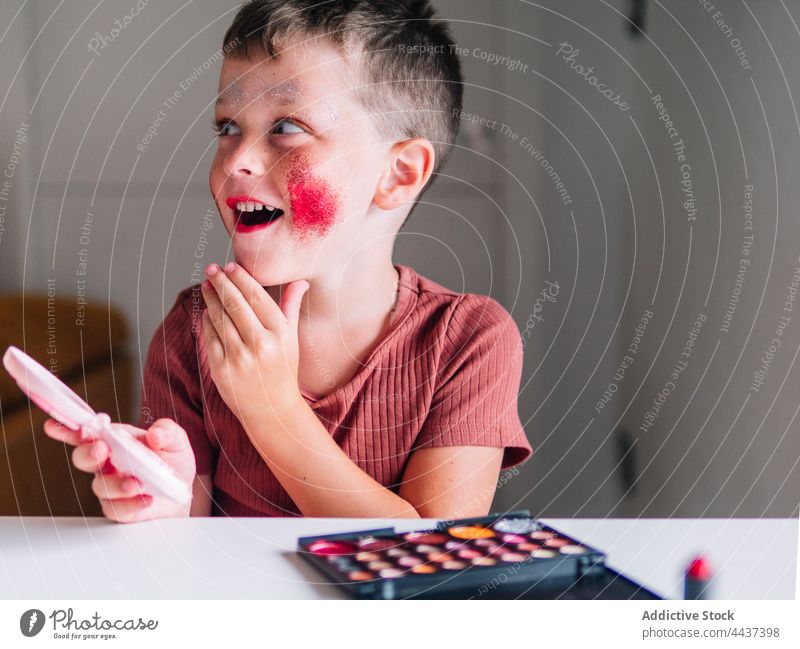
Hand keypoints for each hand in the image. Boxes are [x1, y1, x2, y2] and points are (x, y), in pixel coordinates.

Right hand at [43, 417, 195, 522]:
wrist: (182, 494)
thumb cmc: (173, 464)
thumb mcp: (176, 442)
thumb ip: (167, 432)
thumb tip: (155, 434)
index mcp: (117, 442)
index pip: (88, 433)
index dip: (69, 429)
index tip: (53, 426)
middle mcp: (108, 463)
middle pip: (84, 458)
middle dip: (88, 453)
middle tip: (102, 450)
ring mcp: (111, 486)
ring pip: (100, 485)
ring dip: (117, 483)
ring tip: (138, 483)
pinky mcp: (119, 508)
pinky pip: (116, 508)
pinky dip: (132, 503)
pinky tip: (146, 498)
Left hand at [201, 262, 307, 424]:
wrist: (272, 410)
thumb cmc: (283, 370)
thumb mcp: (292, 339)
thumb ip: (291, 307)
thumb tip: (300, 281)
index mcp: (280, 333)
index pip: (257, 297)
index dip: (241, 278)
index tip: (230, 266)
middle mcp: (260, 344)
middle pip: (235, 303)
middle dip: (221, 282)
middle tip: (212, 269)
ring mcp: (239, 357)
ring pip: (220, 318)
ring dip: (210, 298)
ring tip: (206, 285)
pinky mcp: (221, 369)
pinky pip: (210, 337)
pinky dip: (207, 321)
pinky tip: (207, 310)